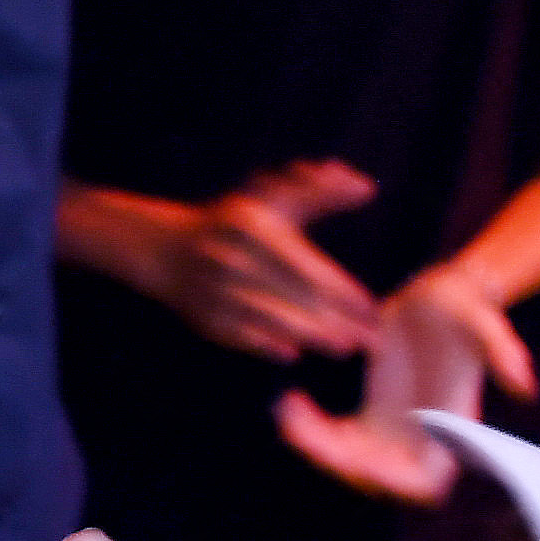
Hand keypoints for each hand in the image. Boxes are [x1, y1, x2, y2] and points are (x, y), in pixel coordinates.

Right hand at [134, 161, 385, 360]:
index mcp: (251, 226)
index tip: (372, 308)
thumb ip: (321, 193)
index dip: (343, 291)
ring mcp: (215, 290)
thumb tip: (366, 187)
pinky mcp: (204, 318)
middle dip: (336, 321)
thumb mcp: (274, 200)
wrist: (167, 250)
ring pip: (272, 320)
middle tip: (368, 338)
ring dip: (312, 337)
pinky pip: (241, 336)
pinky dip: (266, 346)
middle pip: (295, 298)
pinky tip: (293, 353)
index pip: (309, 267)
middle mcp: (231, 258)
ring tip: (344, 348)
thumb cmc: (235, 223)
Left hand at [273, 264, 534, 503]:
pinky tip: (289, 402)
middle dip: (336, 461)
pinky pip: (337, 438)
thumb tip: (524, 386)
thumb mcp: (485, 322)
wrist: (444, 295)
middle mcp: (422, 439)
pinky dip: (310, 429)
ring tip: (286, 410)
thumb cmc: (468, 309)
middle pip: (376, 478)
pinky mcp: (372, 414)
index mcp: (450, 429)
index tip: (355, 457)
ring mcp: (394, 431)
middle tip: (297, 427)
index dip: (390, 480)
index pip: (423, 482)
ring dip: (315, 446)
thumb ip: (504, 351)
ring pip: (350, 462)